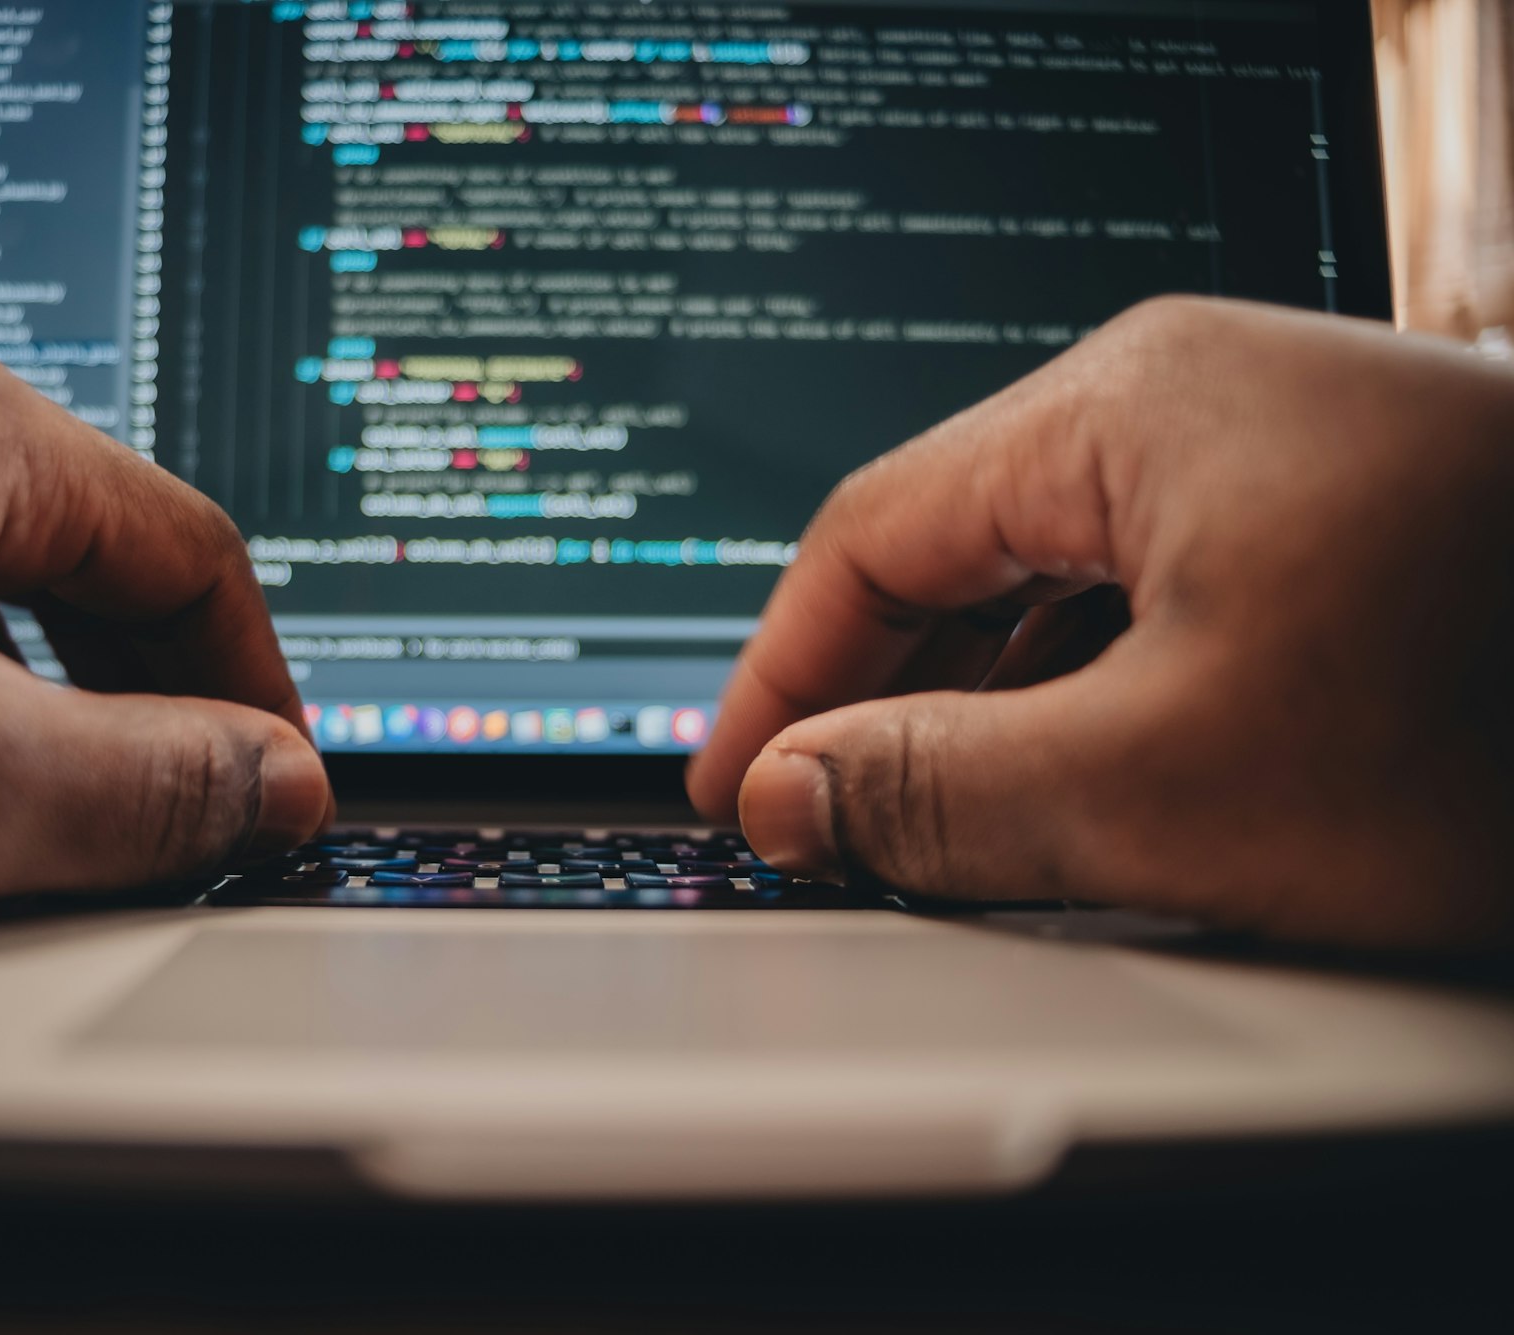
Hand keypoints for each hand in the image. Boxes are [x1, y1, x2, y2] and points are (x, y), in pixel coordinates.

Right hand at [689, 298, 1513, 949]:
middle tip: (819, 824)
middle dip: (876, 698)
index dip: (776, 676)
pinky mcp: (1346, 522)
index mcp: (1128, 407)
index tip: (729, 787)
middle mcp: (1197, 400)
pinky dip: (1095, 701)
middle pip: (961, 551)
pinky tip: (1085, 790)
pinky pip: (1160, 604)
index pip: (870, 536)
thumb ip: (940, 791)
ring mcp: (1282, 454)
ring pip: (1062, 587)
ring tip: (933, 830)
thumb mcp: (1176, 784)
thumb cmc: (1504, 710)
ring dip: (985, 711)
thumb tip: (794, 793)